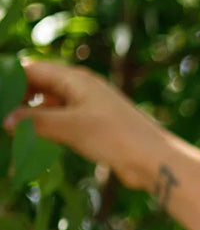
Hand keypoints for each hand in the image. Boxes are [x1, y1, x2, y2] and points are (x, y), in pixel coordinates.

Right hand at [3, 60, 168, 193]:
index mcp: (76, 79)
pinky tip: (33, 140)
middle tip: (3, 118)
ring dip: (30, 115)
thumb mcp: (70, 127)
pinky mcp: (93, 126)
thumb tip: (5, 119)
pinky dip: (45, 127)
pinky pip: (61, 120)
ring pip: (48, 105)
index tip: (0, 99)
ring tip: (12, 129)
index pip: (32, 70)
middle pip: (39, 85)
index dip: (11, 81)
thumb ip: (35, 121)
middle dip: (17, 98)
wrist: (153, 159)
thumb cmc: (115, 137)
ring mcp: (87, 107)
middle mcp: (81, 88)